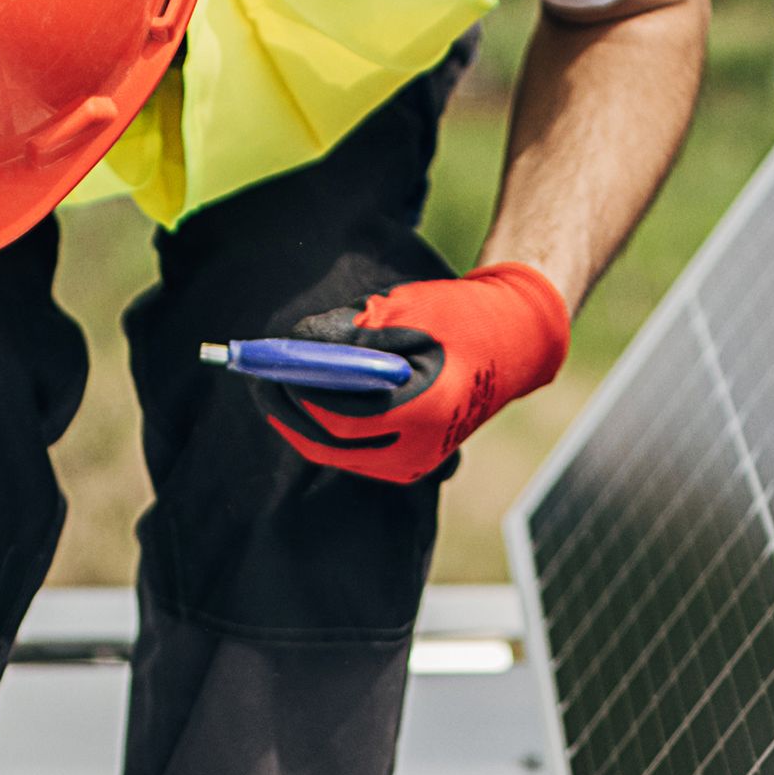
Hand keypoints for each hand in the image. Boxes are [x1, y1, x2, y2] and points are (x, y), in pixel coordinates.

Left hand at [263, 260, 570, 492]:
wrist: (516, 341)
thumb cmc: (464, 317)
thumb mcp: (406, 309)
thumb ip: (349, 330)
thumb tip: (295, 341)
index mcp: (424, 411)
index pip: (340, 418)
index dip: (298, 395)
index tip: (267, 370)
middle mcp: (420, 449)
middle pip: (332, 445)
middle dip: (289, 412)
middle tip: (258, 382)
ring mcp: (417, 463)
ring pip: (339, 453)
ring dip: (303, 423)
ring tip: (273, 390)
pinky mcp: (412, 464)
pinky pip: (355, 453)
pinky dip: (327, 431)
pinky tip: (305, 404)